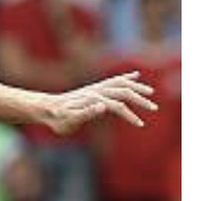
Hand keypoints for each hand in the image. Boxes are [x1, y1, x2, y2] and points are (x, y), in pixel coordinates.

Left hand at [41, 72, 156, 135]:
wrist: (46, 108)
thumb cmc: (57, 119)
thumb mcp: (68, 120)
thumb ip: (85, 113)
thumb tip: (103, 106)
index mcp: (92, 99)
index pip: (117, 105)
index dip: (130, 115)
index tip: (140, 124)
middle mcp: (96, 90)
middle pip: (123, 91)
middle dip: (140, 99)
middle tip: (154, 108)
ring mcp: (96, 88)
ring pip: (121, 84)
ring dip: (137, 88)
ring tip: (150, 93)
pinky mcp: (95, 88)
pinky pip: (114, 81)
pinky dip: (127, 78)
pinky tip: (135, 75)